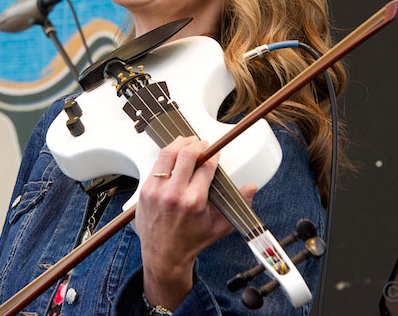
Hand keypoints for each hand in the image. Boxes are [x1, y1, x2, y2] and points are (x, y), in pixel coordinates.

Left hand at [138, 136, 256, 310]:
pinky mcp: (145, 191)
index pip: (206, 166)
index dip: (213, 155)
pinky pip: (156, 165)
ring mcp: (157, 191)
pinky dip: (166, 157)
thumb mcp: (220, 226)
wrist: (164, 256)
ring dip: (179, 144)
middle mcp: (174, 194)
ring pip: (167, 154)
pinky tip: (174, 154)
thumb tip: (252, 187)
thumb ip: (238, 204)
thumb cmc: (192, 241)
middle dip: (197, 145)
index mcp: (194, 201)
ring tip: (187, 141)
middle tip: (203, 144)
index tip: (216, 152)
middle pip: (186, 154)